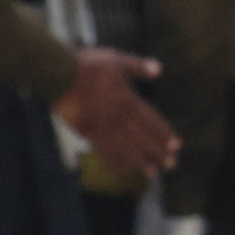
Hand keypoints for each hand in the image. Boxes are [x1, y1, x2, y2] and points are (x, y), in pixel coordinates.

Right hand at [61, 48, 177, 179]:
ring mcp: (101, 126)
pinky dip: (114, 160)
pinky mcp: (86, 131)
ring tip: (152, 173)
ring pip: (124, 148)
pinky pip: (103, 149)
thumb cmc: (88, 65)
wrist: (57, 75)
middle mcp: (117, 117)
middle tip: (172, 165)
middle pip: (141, 138)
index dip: (163, 134)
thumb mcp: (117, 60)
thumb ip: (138, 67)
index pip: (150, 121)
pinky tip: (122, 169)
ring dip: (140, 161)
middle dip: (157, 152)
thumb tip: (159, 69)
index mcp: (127, 100)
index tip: (176, 146)